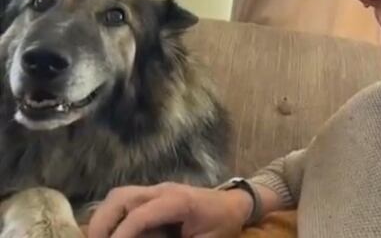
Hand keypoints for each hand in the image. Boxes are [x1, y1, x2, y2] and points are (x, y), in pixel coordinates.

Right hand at [87, 182, 252, 237]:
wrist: (235, 204)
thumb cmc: (222, 224)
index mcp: (179, 202)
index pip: (140, 215)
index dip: (121, 235)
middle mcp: (163, 191)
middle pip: (121, 197)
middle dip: (102, 224)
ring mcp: (156, 190)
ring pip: (119, 195)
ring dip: (103, 219)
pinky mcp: (152, 195)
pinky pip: (124, 200)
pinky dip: (112, 217)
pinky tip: (113, 234)